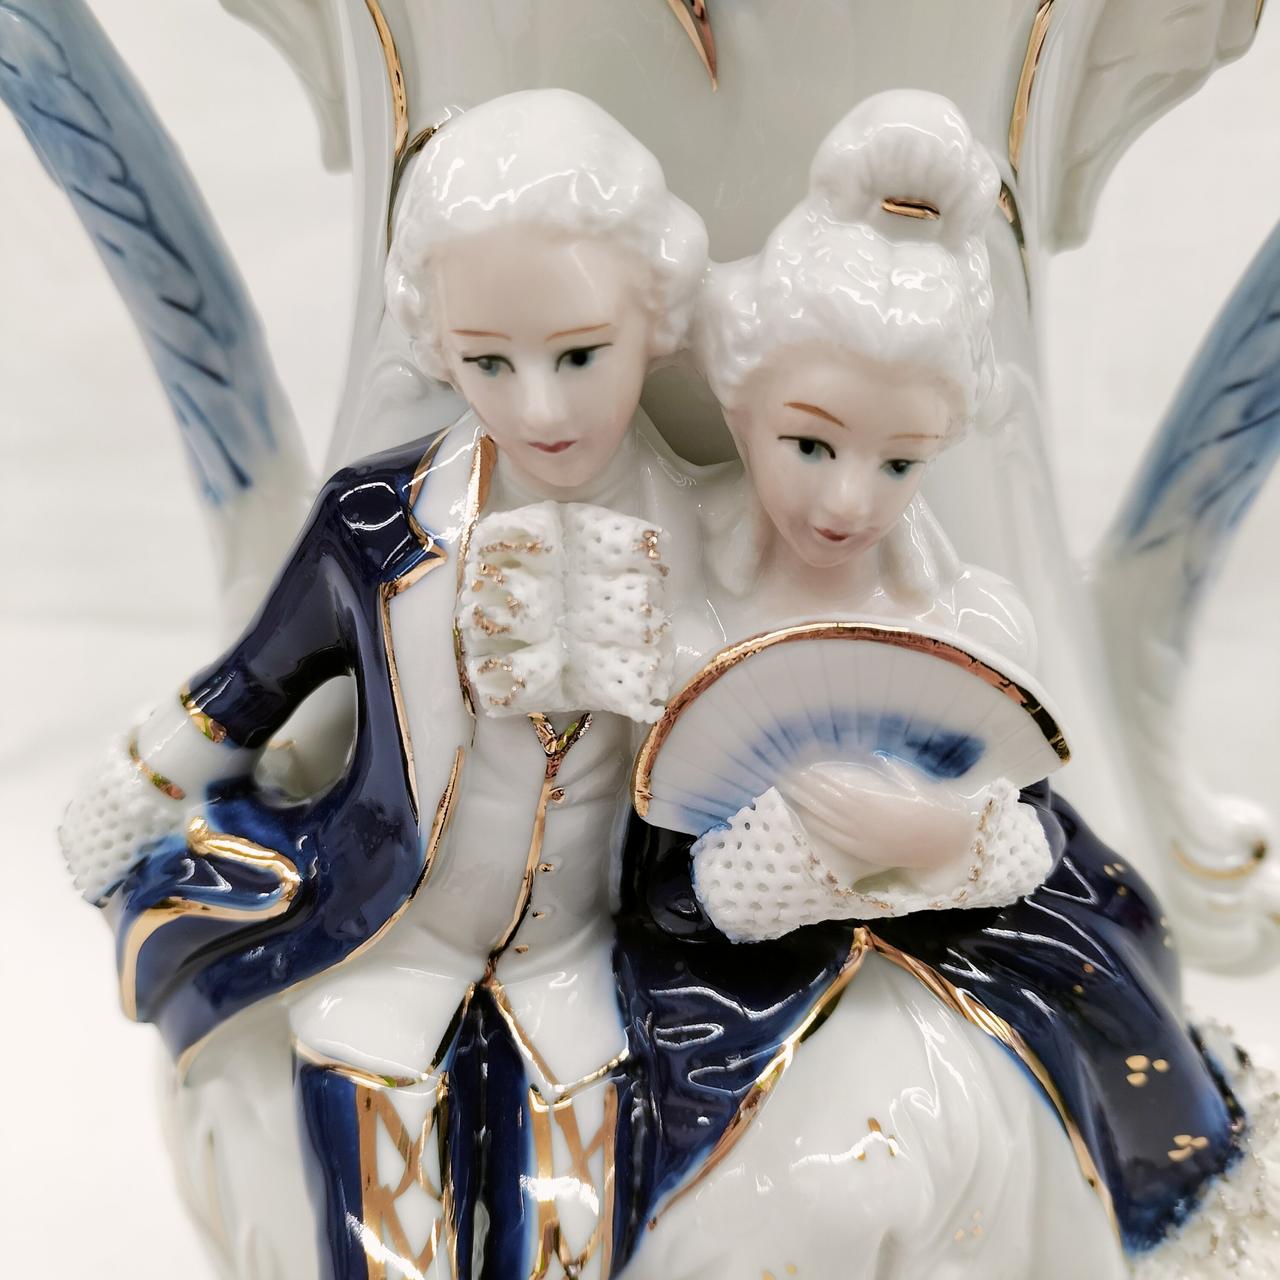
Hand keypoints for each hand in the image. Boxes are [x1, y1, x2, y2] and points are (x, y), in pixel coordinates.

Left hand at [776, 757, 982, 893]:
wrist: (944, 840)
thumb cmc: (928, 805)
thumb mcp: (908, 780)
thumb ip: (884, 769)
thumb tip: (867, 755)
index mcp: (870, 799)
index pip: (831, 785)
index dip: (812, 774)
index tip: (797, 761)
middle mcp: (860, 820)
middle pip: (822, 801)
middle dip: (800, 786)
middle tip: (781, 772)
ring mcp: (860, 837)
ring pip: (823, 818)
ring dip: (803, 803)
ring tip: (787, 788)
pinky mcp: (863, 850)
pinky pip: (833, 837)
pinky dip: (816, 825)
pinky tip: (803, 815)